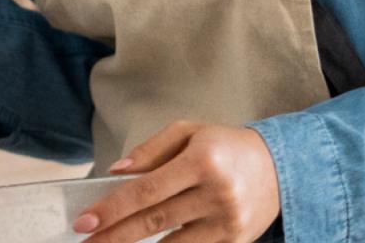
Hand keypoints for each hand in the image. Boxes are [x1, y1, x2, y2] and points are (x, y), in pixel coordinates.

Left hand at [75, 121, 281, 242]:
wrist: (280, 167)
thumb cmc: (227, 147)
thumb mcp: (189, 132)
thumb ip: (150, 150)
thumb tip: (116, 172)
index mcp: (202, 160)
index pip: (146, 189)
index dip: (112, 208)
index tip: (85, 221)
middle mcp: (216, 193)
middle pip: (154, 221)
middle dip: (114, 236)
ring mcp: (228, 222)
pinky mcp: (236, 242)